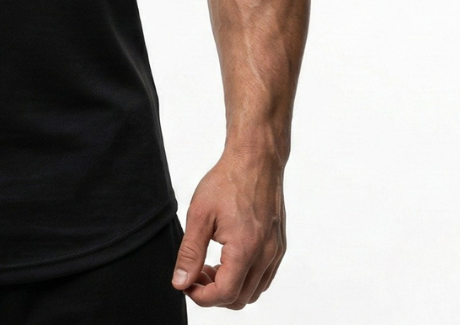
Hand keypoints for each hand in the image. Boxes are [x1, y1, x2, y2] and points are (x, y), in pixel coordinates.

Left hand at [171, 150, 285, 309]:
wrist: (255, 160)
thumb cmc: (227, 182)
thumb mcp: (199, 215)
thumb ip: (190, 252)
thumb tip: (180, 282)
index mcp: (246, 249)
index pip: (225, 293)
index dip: (202, 297)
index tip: (186, 285)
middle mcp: (266, 255)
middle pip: (240, 299)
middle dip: (214, 294)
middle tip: (195, 274)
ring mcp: (276, 252)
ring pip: (254, 291)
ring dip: (230, 288)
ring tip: (209, 267)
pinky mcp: (279, 246)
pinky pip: (263, 277)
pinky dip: (244, 278)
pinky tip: (227, 259)